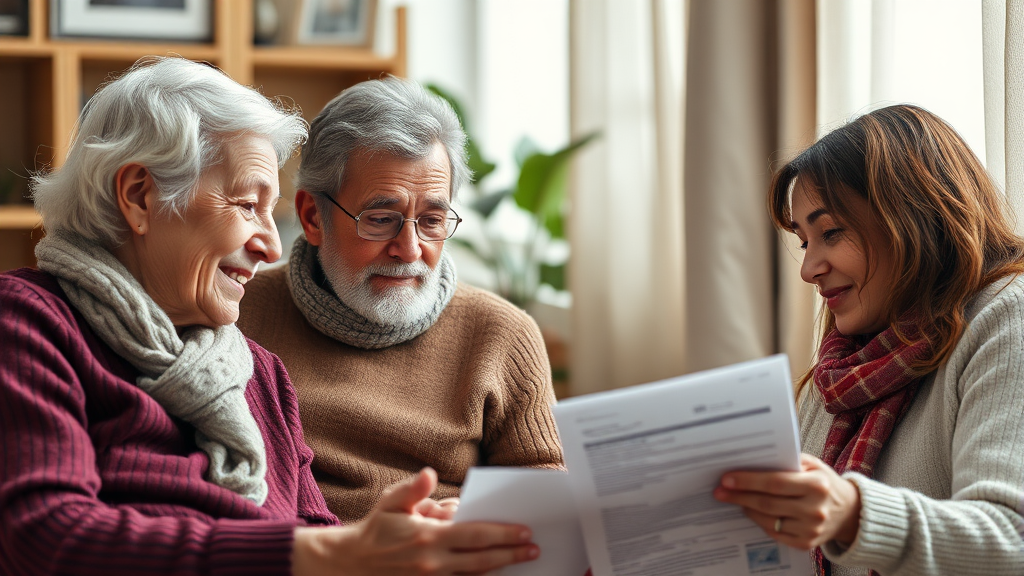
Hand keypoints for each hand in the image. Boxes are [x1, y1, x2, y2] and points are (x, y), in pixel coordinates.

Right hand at [293, 468, 538, 575]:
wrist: (353, 562)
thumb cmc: (377, 527)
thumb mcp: (391, 501)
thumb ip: (413, 489)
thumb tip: (429, 474)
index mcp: (427, 537)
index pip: (474, 535)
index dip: (502, 534)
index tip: (524, 530)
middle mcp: (433, 563)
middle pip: (481, 559)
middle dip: (511, 554)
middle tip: (534, 549)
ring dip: (500, 569)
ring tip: (523, 562)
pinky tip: (494, 574)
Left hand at [713, 453, 861, 549]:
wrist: (850, 512)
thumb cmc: (824, 482)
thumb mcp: (812, 465)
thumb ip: (786, 461)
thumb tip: (751, 460)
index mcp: (816, 486)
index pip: (774, 483)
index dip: (748, 481)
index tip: (726, 479)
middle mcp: (815, 509)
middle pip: (767, 503)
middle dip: (739, 496)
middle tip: (719, 491)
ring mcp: (810, 529)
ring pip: (767, 519)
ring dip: (746, 508)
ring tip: (733, 499)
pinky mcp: (806, 544)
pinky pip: (774, 533)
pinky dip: (759, 521)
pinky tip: (751, 511)